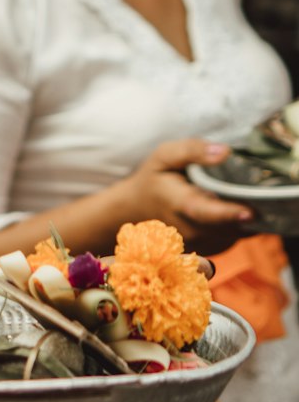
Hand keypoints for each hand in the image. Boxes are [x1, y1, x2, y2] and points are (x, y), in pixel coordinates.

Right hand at [116, 138, 251, 254]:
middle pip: (229, 225)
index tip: (250, 212)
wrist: (137, 209)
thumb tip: (225, 152)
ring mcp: (201, 245)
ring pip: (236, 232)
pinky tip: (235, 207)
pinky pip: (234, 237)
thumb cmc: (154, 179)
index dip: (228, 213)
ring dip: (247, 218)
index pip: (204, 213)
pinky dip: (240, 224)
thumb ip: (192, 150)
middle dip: (249, 210)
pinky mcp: (210, 250)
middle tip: (265, 191)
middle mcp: (191, 231)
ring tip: (249, 196)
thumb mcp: (165, 156)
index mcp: (179, 204)